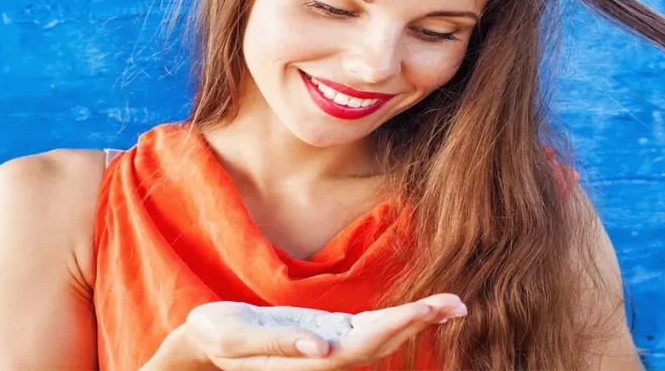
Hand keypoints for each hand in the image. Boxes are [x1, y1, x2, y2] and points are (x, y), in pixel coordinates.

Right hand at [175, 293, 466, 369]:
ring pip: (380, 336)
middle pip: (382, 342)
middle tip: (459, 304)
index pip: (363, 345)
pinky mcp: (324, 333)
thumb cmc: (216, 336)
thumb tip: (321, 349)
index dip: (397, 327)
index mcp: (308, 359)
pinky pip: (367, 328)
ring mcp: (327, 345)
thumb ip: (279, 345)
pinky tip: (418, 312)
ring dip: (416, 320)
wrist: (205, 342)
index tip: (427, 311)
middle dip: (420, 322)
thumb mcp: (237, 338)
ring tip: (451, 306)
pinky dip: (395, 318)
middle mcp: (325, 356)